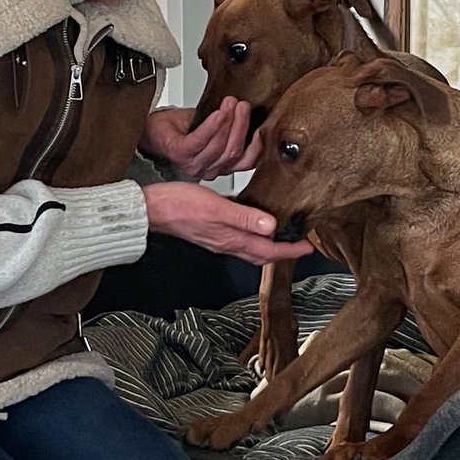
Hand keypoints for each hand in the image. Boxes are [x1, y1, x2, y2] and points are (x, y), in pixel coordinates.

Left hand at [141, 101, 260, 180]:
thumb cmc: (181, 129)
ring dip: (228, 122)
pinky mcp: (180, 154)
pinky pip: (200, 140)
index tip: (263, 126)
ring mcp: (194, 164)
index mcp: (220, 166)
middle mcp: (209, 170)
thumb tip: (254, 114)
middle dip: (241, 126)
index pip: (246, 162)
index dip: (257, 146)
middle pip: (234, 152)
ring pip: (220, 147)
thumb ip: (232, 130)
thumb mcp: (213, 130)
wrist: (153, 128)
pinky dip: (212, 126)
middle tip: (243, 106)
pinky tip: (218, 113)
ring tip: (231, 103)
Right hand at [142, 182, 313, 265]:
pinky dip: (252, 235)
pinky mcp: (211, 232)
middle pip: (262, 254)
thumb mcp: (216, 207)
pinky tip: (253, 224)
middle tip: (300, 245)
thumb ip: (244, 217)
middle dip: (283, 251)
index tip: (308, 248)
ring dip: (268, 245)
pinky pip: (239, 238)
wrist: (152, 209)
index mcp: (231, 239)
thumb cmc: (179, 205)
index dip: (290, 251)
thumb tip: (270, 226)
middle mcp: (226, 243)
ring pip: (250, 247)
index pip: (268, 252)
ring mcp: (218, 239)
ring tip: (283, 236)